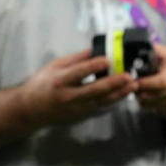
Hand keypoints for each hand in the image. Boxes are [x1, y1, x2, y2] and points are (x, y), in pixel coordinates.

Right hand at [20, 49, 136, 128]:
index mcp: (61, 80)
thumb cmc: (42, 83)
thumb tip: (95, 49)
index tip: (107, 59)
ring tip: (133, 85)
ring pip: (102, 101)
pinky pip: (101, 107)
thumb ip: (75, 59)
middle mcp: (70, 96)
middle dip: (114, 83)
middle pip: (95, 90)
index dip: (93, 66)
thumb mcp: (54, 66)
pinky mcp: (83, 116)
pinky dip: (113, 101)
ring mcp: (78, 109)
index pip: (79, 73)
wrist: (32, 109)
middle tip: (129, 76)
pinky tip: (124, 94)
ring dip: (119, 93)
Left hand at [135, 44, 165, 119]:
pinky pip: (157, 111)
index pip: (159, 83)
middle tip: (133, 84)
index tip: (133, 79)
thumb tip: (139, 44)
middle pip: (150, 97)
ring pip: (151, 106)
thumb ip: (157, 50)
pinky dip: (152, 105)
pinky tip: (154, 96)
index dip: (143, 83)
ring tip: (142, 89)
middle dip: (138, 91)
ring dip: (142, 98)